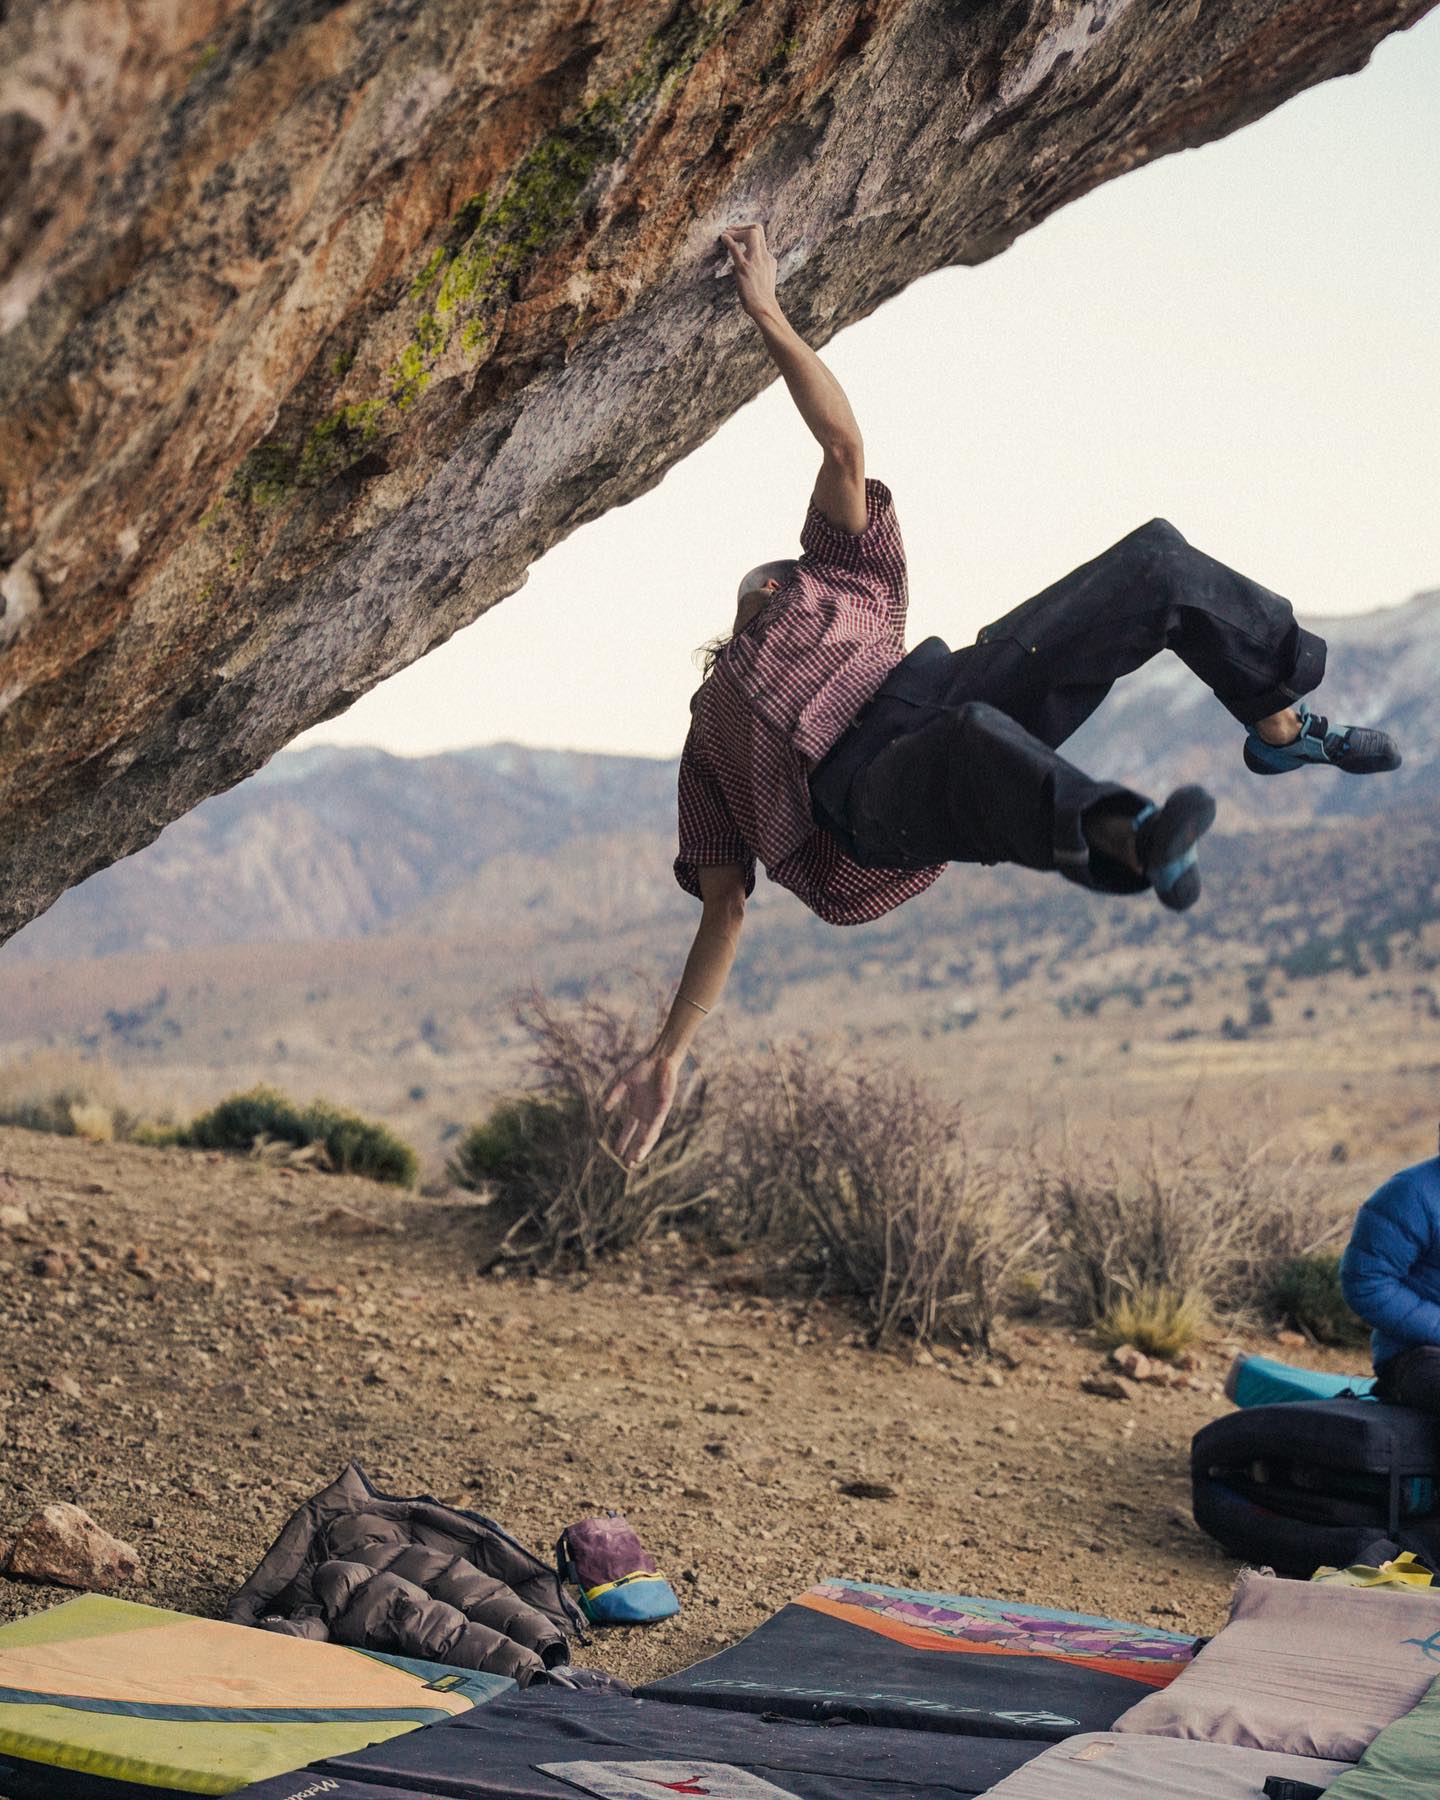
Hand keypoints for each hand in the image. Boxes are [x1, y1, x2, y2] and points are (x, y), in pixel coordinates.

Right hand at [603, 1051, 678, 1168]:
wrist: (660, 1059)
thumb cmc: (644, 1069)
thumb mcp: (624, 1083)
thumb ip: (615, 1095)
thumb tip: (604, 1108)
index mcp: (637, 1109)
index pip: (629, 1130)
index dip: (623, 1142)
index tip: (616, 1153)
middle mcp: (647, 1114)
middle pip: (640, 1137)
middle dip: (634, 1150)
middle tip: (628, 1165)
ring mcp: (656, 1111)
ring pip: (650, 1134)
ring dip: (643, 1146)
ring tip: (636, 1159)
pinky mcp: (664, 1106)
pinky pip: (657, 1123)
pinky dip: (651, 1133)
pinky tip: (645, 1142)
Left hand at [721, 223, 779, 320]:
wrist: (764, 308)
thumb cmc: (760, 298)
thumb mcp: (763, 279)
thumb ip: (754, 269)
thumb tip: (735, 267)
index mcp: (769, 259)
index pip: (761, 237)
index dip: (748, 231)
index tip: (738, 234)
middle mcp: (764, 256)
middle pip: (758, 229)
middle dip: (742, 226)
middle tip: (730, 230)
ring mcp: (756, 261)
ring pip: (751, 233)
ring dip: (736, 231)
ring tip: (725, 234)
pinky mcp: (745, 268)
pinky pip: (736, 249)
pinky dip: (729, 240)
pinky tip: (723, 238)